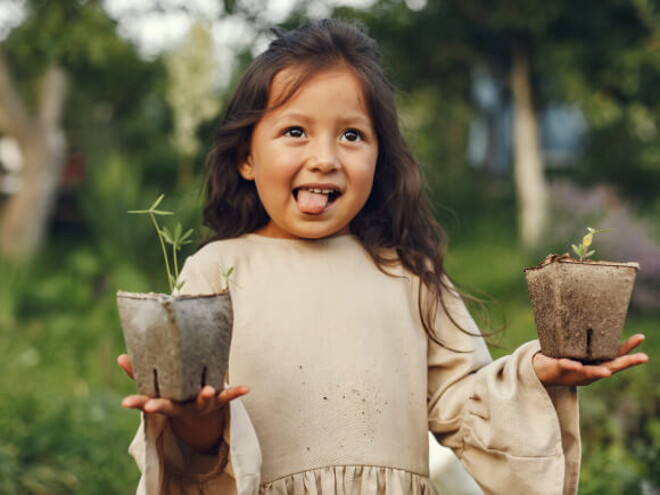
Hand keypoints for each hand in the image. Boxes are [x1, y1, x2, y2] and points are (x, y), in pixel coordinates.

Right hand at [117, 354, 248, 451]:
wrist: (201, 418)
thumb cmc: (175, 394)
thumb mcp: (158, 387)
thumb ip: (140, 373)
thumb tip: (121, 357)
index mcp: (166, 402)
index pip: (148, 402)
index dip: (137, 403)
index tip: (125, 403)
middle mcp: (182, 407)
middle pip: (171, 408)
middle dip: (161, 407)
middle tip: (152, 406)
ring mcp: (201, 406)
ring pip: (202, 403)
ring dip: (204, 397)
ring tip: (207, 390)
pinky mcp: (218, 402)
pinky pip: (228, 397)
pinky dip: (236, 392)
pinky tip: (246, 388)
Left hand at [533, 334, 648, 386]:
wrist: (540, 370)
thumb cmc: (562, 356)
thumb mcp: (576, 346)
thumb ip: (585, 336)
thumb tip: (594, 309)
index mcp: (595, 363)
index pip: (615, 355)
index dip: (628, 347)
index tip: (641, 337)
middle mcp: (589, 370)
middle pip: (609, 367)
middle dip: (626, 363)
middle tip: (643, 357)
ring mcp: (574, 372)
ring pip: (588, 372)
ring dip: (597, 372)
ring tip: (606, 372)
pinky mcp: (558, 370)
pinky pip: (564, 366)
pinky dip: (570, 365)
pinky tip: (576, 365)